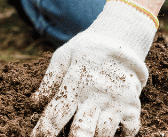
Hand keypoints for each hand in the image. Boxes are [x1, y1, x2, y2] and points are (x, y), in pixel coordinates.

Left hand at [31, 0, 157, 136]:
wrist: (121, 41)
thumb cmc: (87, 51)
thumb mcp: (64, 56)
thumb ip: (50, 79)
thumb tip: (35, 102)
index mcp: (75, 83)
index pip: (56, 113)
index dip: (45, 130)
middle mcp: (95, 96)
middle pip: (82, 128)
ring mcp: (116, 103)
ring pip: (104, 134)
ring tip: (87, 135)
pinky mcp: (132, 108)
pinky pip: (129, 131)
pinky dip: (121, 136)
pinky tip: (112, 134)